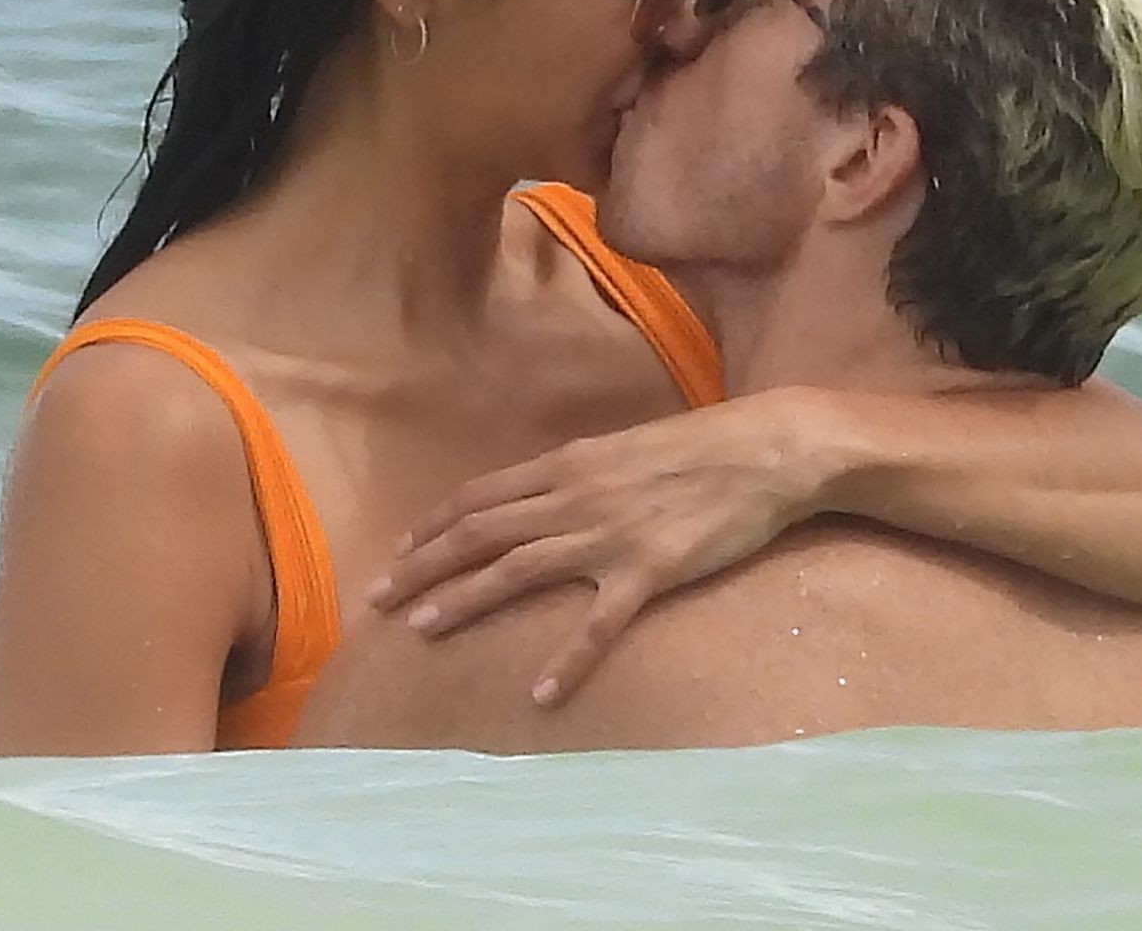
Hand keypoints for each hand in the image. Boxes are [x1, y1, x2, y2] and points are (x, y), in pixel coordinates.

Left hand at [364, 396, 821, 706]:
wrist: (764, 451)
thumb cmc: (700, 446)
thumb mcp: (625, 447)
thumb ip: (581, 472)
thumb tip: (544, 493)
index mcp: (568, 463)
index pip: (482, 495)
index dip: (435, 525)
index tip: (400, 552)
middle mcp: (575, 497)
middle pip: (481, 534)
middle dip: (424, 567)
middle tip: (377, 600)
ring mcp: (609, 536)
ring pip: (518, 570)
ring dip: (464, 600)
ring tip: (421, 630)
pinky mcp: (648, 572)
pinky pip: (598, 624)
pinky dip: (568, 661)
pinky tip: (541, 695)